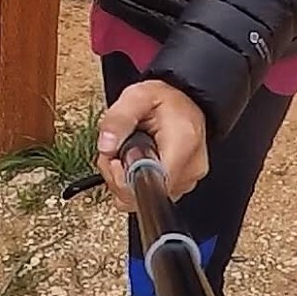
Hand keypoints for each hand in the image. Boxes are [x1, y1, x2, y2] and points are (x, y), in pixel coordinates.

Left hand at [95, 81, 208, 210]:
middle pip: (143, 194)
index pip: (151, 184)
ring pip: (144, 199)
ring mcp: (187, 180)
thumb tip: (106, 147)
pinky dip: (136, 183)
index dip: (124, 179)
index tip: (115, 160)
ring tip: (126, 153)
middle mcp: (190, 168)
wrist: (186, 102)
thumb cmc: (165, 100)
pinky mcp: (182, 186)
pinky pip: (150, 195)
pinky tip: (135, 164)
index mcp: (182, 143)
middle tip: (116, 150)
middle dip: (118, 177)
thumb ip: (118, 119)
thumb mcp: (137, 97)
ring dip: (125, 180)